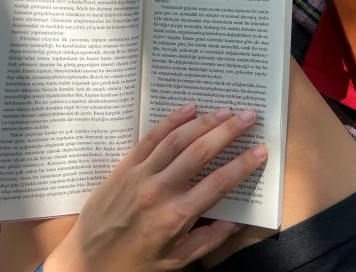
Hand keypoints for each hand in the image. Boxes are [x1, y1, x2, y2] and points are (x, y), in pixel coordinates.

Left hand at [44, 105, 266, 271]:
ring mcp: (141, 175)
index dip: (243, 165)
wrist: (85, 263)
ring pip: (178, 140)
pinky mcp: (125, 166)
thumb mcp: (174, 261)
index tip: (261, 150)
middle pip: (201, 152)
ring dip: (205, 121)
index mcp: (176, 217)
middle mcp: (160, 191)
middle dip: (229, 132)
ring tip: (226, 110)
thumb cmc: (132, 264)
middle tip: (249, 116)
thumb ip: (208, 240)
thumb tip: (236, 221)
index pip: (218, 184)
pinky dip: (172, 120)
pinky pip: (151, 137)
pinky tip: (189, 108)